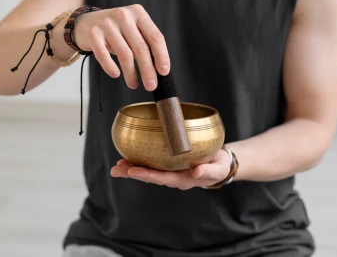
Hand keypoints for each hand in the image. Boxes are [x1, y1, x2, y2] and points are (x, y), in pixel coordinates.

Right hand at [73, 4, 169, 90]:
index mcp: (138, 13)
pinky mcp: (93, 33)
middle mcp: (124, 15)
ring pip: (124, 54)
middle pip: (141, 48)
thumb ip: (145, 42)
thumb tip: (158, 69)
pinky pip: (103, 55)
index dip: (162, 56)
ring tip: (134, 84)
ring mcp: (107, 24)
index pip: (155, 37)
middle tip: (151, 86)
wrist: (85, 22)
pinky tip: (116, 74)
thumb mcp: (133, 29)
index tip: (164, 72)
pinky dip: (110, 67)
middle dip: (147, 70)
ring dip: (131, 73)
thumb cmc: (115, 30)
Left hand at [110, 149, 231, 189]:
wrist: (220, 163)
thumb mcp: (218, 169)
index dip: (146, 175)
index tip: (132, 171)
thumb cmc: (219, 166)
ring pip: (149, 170)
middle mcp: (173, 177)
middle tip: (116, 169)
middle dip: (132, 172)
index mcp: (183, 179)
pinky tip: (130, 156)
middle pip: (150, 176)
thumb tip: (197, 172)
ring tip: (118, 164)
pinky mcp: (169, 163)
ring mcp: (170, 170)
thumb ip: (208, 171)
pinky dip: (140, 160)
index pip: (162, 178)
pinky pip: (153, 163)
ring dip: (132, 167)